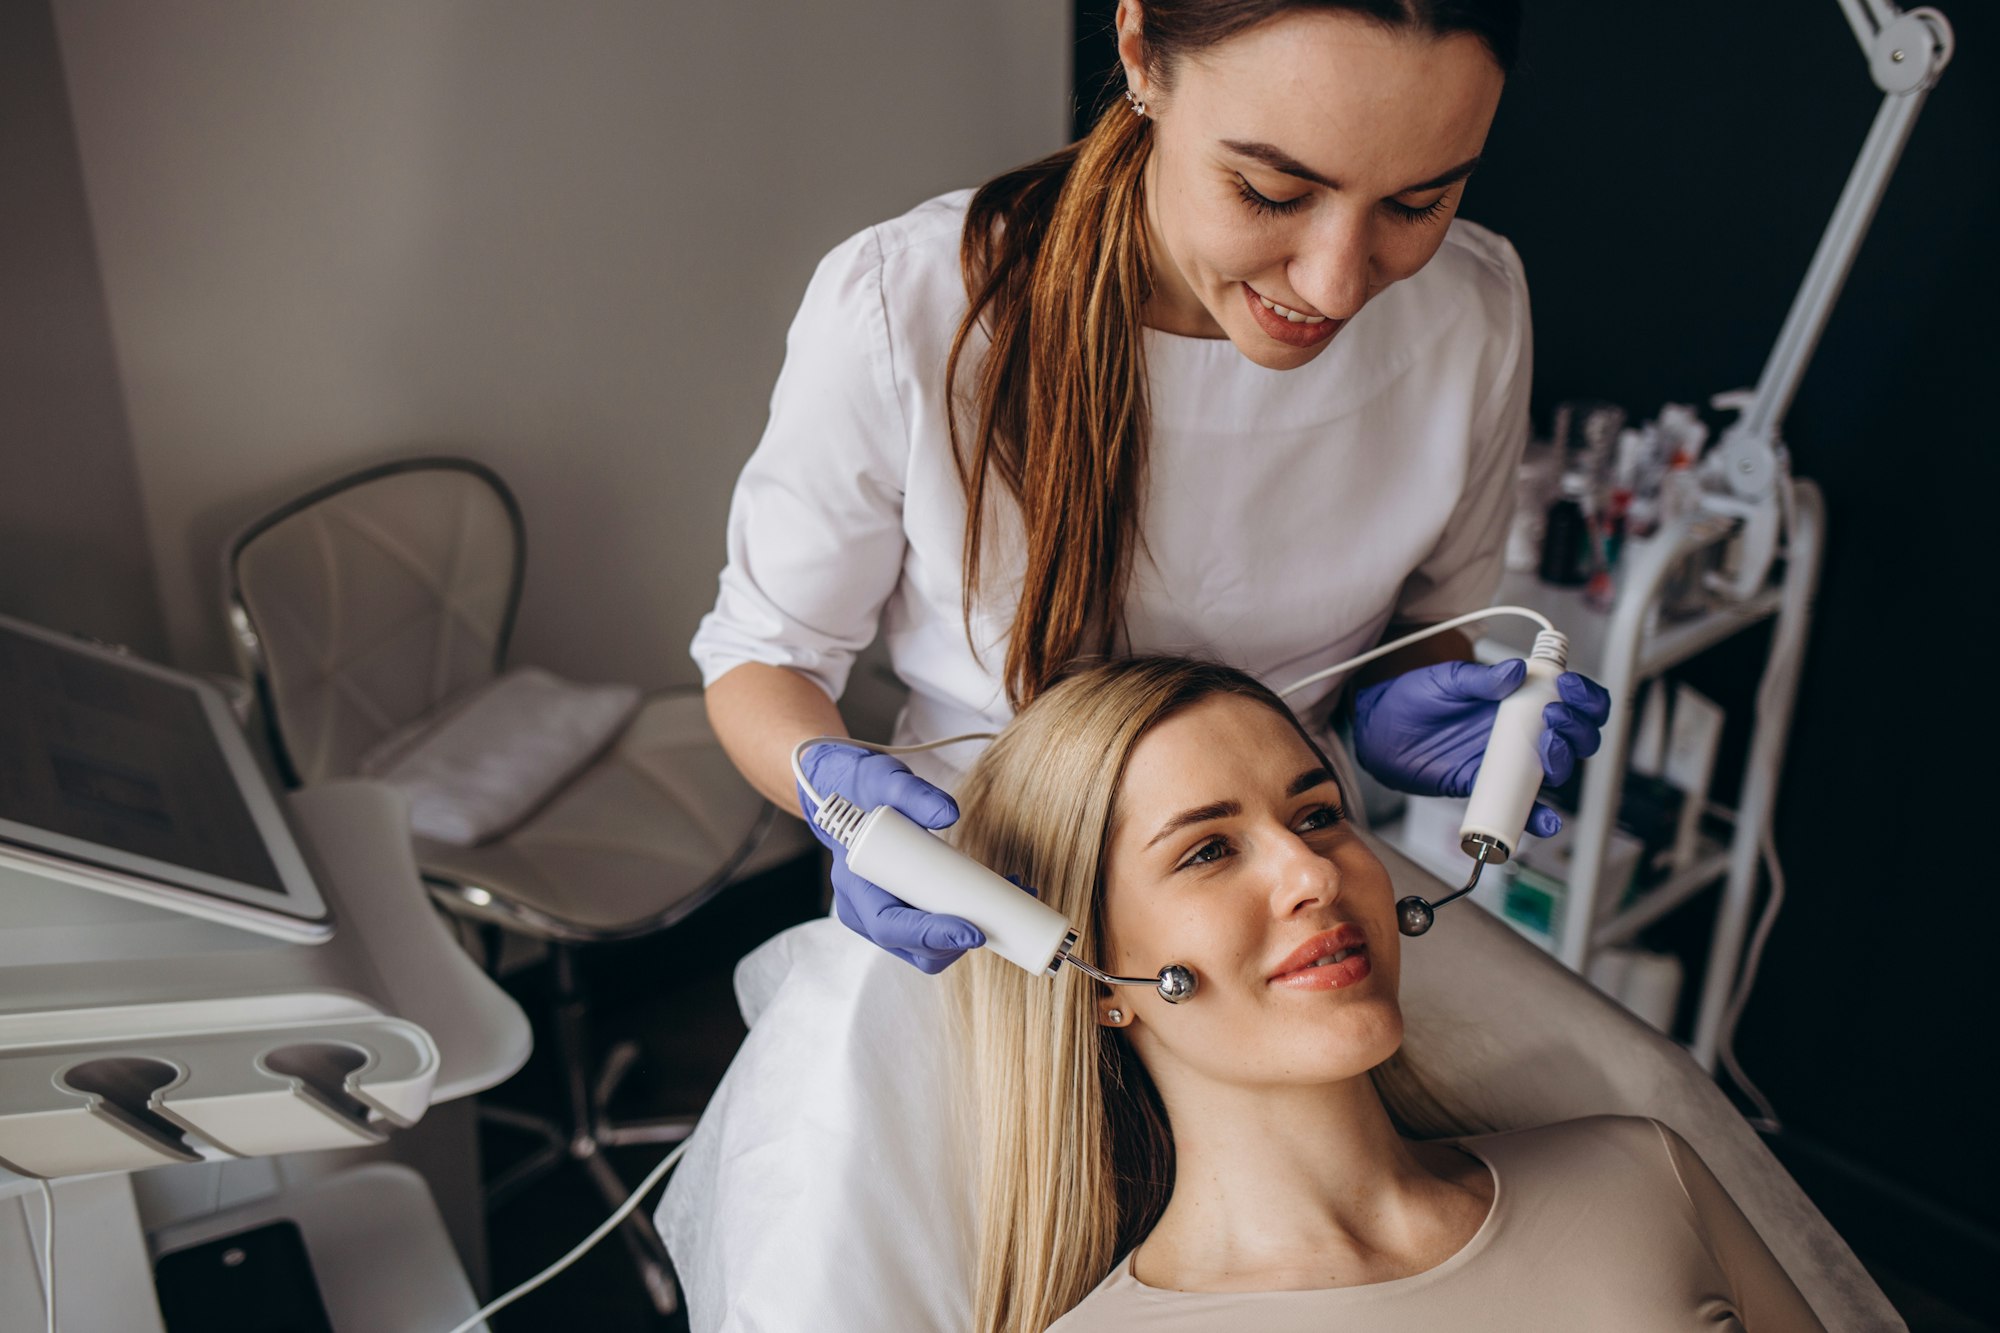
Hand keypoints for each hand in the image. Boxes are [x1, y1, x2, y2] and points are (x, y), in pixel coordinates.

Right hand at [797, 743, 983, 972]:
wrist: (851, 796)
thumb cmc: (866, 790)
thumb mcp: (885, 780)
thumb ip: (914, 794)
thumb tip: (950, 813)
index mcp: (855, 886)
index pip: (890, 926)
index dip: (932, 935)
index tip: (974, 931)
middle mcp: (865, 913)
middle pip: (915, 949)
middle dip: (961, 940)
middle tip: (1003, 917)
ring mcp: (884, 919)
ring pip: (929, 950)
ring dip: (971, 935)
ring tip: (1008, 898)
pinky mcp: (904, 916)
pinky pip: (934, 936)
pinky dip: (966, 925)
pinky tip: (996, 901)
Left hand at [1352, 660, 1611, 837]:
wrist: (1379, 732)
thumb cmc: (1415, 699)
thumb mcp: (1448, 680)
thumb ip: (1480, 678)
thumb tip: (1514, 671)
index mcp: (1521, 698)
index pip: (1572, 697)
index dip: (1584, 695)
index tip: (1568, 688)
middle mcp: (1524, 731)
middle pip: (1577, 736)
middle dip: (1578, 729)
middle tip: (1553, 721)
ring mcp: (1510, 760)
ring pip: (1558, 769)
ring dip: (1564, 762)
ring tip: (1546, 753)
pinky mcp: (1491, 786)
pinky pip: (1523, 806)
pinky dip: (1538, 817)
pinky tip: (1545, 819)